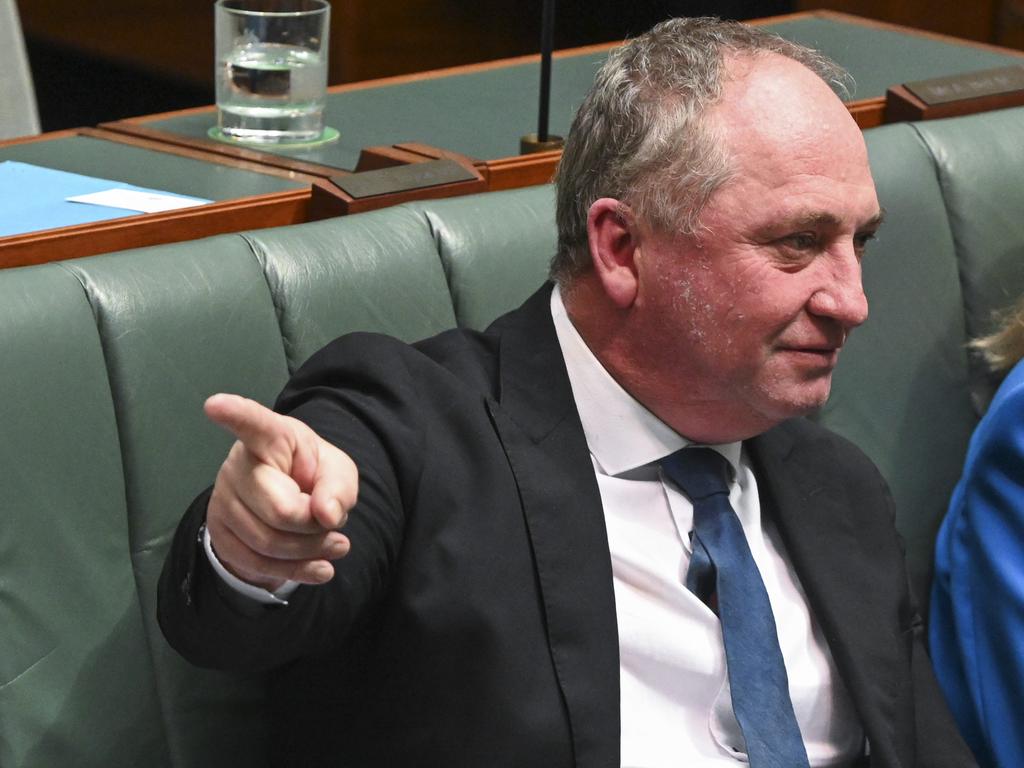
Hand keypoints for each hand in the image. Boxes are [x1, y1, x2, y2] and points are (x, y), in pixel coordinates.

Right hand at [203, 393, 356, 591]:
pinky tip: (320, 569)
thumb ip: (339, 488)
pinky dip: (295, 572)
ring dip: (309, 552)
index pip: (254, 425)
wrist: (290, 500)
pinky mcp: (218, 532)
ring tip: (335, 545)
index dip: (235, 414)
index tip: (215, 405)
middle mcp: (238, 465)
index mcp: (271, 437)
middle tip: (334, 525)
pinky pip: (255, 563)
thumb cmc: (314, 475)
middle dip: (315, 527)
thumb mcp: (339, 473)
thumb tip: (327, 515)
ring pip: (267, 542)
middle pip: (279, 510)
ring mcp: (223, 499)